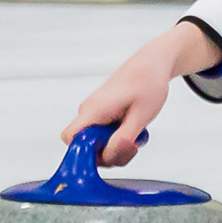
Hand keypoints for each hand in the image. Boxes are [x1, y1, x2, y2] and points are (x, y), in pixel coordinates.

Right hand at [62, 21, 220, 166]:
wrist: (152, 65)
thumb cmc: (148, 84)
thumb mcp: (142, 115)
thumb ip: (124, 138)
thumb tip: (108, 157)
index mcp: (93, 111)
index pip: (70, 138)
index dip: (84, 153)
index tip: (110, 152)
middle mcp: (89, 113)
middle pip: (85, 147)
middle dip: (110, 153)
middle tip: (134, 144)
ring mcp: (94, 115)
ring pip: (98, 144)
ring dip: (119, 146)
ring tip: (138, 133)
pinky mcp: (102, 116)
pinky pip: (105, 136)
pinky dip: (120, 138)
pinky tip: (135, 129)